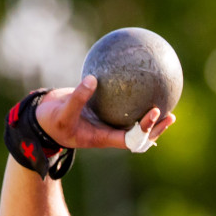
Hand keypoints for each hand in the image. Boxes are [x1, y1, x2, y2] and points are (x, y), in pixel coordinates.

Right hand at [34, 75, 175, 149]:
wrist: (44, 119)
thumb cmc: (52, 121)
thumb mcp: (63, 112)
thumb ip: (77, 98)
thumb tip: (92, 80)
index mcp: (104, 138)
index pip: (130, 139)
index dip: (144, 131)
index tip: (153, 115)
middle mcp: (110, 131)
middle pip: (140, 135)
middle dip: (156, 127)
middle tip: (170, 115)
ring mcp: (108, 121)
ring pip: (134, 120)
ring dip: (151, 115)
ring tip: (167, 100)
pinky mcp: (105, 110)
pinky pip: (122, 102)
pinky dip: (133, 95)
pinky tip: (140, 77)